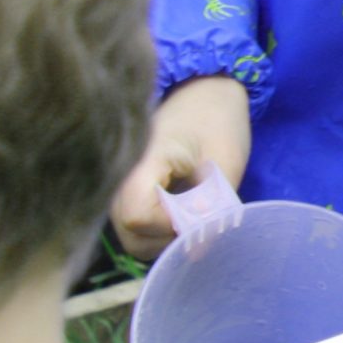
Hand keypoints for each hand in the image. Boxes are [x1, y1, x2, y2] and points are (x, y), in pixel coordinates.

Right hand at [109, 74, 252, 261]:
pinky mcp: (125, 193)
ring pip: (132, 236)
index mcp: (140, 163)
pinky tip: (182, 206)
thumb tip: (196, 252)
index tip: (201, 212)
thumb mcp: (224, 164)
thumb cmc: (216, 120)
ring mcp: (118, 188)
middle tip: (202, 218)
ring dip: (165, 234)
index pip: (137, 217)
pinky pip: (135, 225)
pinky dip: (160, 226)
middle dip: (169, 237)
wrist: (202, 89)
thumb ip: (210, 210)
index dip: (170, 225)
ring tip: (195, 209)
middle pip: (130, 236)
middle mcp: (118, 180)